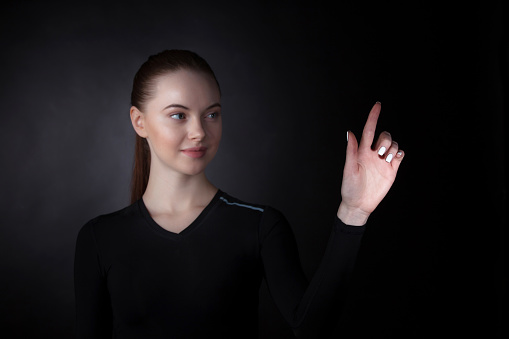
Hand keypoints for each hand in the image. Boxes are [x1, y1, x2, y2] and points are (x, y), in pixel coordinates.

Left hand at [337, 102, 403, 225]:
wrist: (359, 204)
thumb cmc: (349, 187)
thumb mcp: (349, 169)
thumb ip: (351, 150)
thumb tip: (350, 132)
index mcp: (361, 151)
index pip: (369, 130)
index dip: (373, 117)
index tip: (378, 105)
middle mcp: (373, 154)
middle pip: (384, 136)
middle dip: (385, 140)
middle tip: (380, 153)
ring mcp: (383, 162)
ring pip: (393, 144)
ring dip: (392, 148)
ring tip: (385, 160)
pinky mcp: (391, 170)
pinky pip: (399, 156)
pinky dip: (400, 153)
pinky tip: (395, 158)